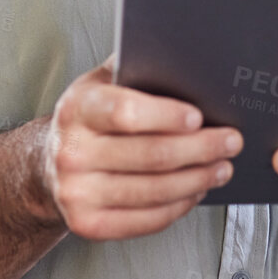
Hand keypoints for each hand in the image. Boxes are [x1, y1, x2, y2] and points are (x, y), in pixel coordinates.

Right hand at [36, 58, 241, 240]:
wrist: (46, 165)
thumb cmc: (88, 119)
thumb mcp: (99, 84)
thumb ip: (132, 66)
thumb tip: (183, 54)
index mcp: (77, 109)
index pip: (126, 113)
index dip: (167, 116)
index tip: (199, 117)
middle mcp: (71, 151)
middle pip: (151, 155)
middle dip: (201, 149)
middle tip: (230, 141)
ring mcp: (76, 192)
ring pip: (155, 190)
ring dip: (198, 179)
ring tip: (221, 167)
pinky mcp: (87, 224)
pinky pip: (146, 220)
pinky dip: (179, 206)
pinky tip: (195, 191)